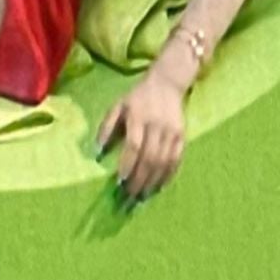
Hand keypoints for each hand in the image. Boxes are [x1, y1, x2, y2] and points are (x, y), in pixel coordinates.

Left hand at [94, 70, 187, 209]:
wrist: (167, 83)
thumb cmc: (137, 97)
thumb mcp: (117, 106)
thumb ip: (106, 127)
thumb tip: (97, 151)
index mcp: (138, 117)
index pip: (134, 145)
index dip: (128, 164)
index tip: (120, 181)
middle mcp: (156, 125)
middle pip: (149, 158)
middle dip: (139, 179)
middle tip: (130, 196)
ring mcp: (171, 131)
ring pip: (163, 162)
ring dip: (153, 181)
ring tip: (142, 195)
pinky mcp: (182, 136)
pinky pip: (176, 160)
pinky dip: (168, 175)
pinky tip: (159, 187)